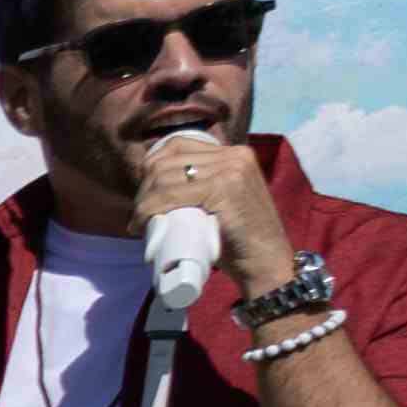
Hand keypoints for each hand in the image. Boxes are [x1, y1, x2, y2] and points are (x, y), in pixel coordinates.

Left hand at [136, 124, 290, 298]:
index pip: (178, 145)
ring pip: (164, 178)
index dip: (151, 166)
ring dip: (142, 202)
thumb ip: (203, 186)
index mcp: (234, 154)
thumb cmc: (239, 239)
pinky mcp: (225, 189)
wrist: (266, 262)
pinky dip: (148, 209)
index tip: (144, 193)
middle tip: (139, 215)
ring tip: (139, 222)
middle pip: (167, 161)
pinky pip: (171, 194)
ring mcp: (231, 170)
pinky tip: (141, 223)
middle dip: (144, 189)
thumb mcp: (221, 201)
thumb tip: (156, 186)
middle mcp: (235, 156)